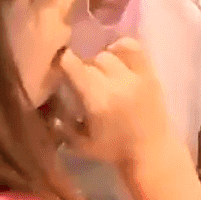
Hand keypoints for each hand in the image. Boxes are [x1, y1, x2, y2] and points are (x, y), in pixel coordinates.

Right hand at [57, 38, 177, 170]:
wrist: (151, 151)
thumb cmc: (113, 150)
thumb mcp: (79, 144)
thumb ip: (61, 124)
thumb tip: (50, 102)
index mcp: (97, 99)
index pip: (73, 66)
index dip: (62, 62)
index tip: (57, 66)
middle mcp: (117, 83)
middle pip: (91, 60)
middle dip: (82, 67)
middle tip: (81, 80)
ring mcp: (136, 76)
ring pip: (110, 54)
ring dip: (100, 60)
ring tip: (99, 72)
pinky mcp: (150, 74)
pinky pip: (135, 49)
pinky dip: (122, 48)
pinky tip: (116, 57)